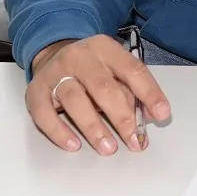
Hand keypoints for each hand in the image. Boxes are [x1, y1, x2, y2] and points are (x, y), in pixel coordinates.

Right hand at [26, 35, 169, 154]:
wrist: (52, 52)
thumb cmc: (91, 66)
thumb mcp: (113, 68)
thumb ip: (132, 90)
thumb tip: (150, 116)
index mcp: (105, 47)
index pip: (132, 70)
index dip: (149, 93)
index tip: (162, 114)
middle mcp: (79, 57)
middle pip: (104, 87)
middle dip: (122, 117)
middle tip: (134, 140)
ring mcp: (55, 73)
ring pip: (75, 100)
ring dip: (94, 127)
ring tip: (109, 148)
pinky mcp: (35, 91)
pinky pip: (44, 114)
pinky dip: (59, 132)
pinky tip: (74, 145)